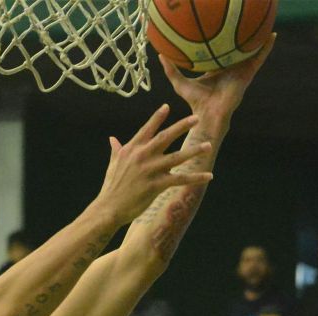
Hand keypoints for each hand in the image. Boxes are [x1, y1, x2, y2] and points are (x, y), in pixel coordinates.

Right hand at [94, 105, 212, 226]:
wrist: (109, 207)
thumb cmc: (111, 187)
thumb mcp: (113, 164)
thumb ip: (117, 149)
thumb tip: (112, 139)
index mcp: (132, 149)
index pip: (147, 129)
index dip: (157, 117)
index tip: (167, 106)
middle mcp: (142, 156)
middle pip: (166, 137)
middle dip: (182, 126)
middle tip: (197, 118)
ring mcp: (150, 170)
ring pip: (177, 157)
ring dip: (194, 151)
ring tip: (208, 145)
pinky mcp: (156, 185)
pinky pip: (180, 180)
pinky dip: (195, 178)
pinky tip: (208, 176)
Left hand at [159, 33, 274, 130]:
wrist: (209, 116)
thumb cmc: (195, 103)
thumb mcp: (180, 83)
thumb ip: (171, 70)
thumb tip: (161, 54)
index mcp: (215, 69)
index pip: (219, 51)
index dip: (220, 40)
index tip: (219, 26)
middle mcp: (229, 68)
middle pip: (236, 48)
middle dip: (239, 35)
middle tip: (242, 18)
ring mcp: (239, 71)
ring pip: (250, 51)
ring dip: (257, 38)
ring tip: (264, 22)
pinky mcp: (247, 74)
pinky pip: (259, 58)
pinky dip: (266, 47)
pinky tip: (272, 35)